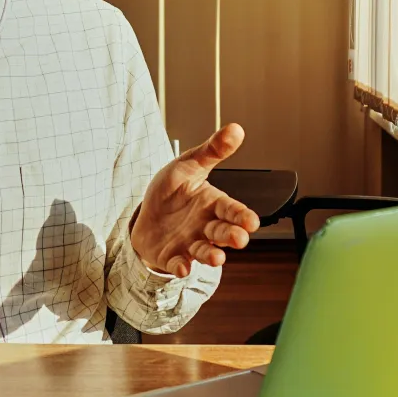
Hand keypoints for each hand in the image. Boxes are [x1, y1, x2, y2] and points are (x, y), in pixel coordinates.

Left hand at [130, 123, 259, 276]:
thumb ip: (211, 151)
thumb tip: (235, 129)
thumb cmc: (172, 191)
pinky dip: (181, 267)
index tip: (251, 221)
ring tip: (216, 258)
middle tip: (240, 239)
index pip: (232, 210)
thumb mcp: (188, 165)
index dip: (242, 216)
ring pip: (205, 252)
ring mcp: (190, 243)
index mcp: (213, 204)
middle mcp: (206, 226)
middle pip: (223, 233)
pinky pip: (178, 263)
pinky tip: (182, 267)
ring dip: (211, 256)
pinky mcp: (172, 256)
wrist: (145, 214)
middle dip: (232, 237)